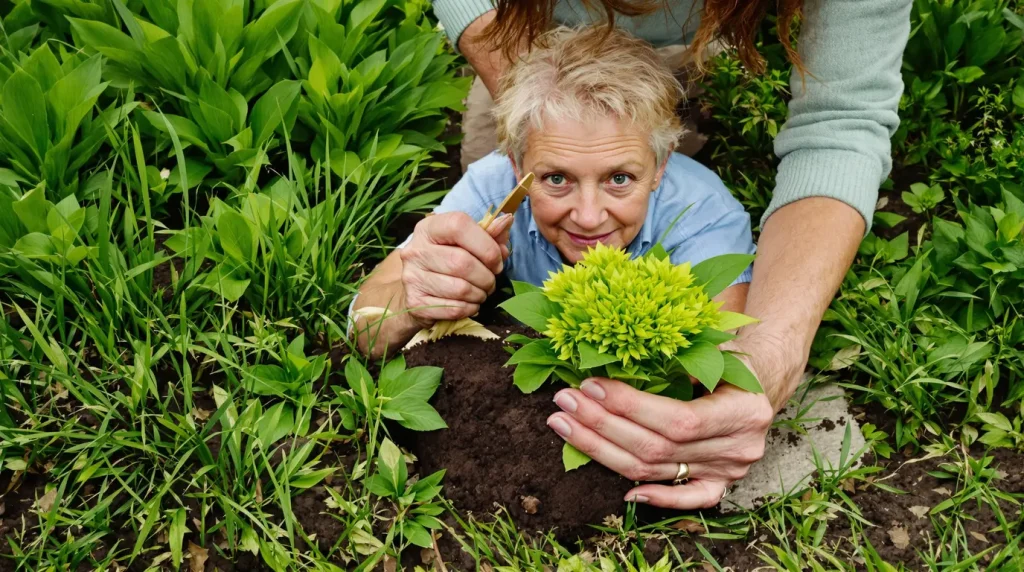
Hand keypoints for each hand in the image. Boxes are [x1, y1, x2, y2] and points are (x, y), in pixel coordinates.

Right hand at [399, 211, 512, 327]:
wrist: (419, 291)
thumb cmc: (448, 261)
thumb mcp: (467, 242)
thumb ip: (488, 233)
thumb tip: (506, 221)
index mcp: (429, 228)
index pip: (459, 226)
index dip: (486, 245)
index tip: (497, 261)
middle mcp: (416, 250)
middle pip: (462, 262)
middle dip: (486, 276)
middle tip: (491, 282)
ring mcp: (412, 277)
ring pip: (460, 289)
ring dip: (480, 294)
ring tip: (481, 293)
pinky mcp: (415, 303)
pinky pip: (454, 308)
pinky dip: (470, 308)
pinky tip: (470, 304)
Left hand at [545, 330, 805, 508]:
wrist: (760, 384)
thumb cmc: (731, 358)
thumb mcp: (716, 346)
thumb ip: (681, 356)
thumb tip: (623, 359)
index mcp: (744, 412)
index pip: (677, 420)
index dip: (629, 406)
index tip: (589, 386)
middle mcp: (739, 448)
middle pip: (657, 448)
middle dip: (602, 425)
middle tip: (565, 403)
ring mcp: (729, 472)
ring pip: (655, 471)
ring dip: (603, 451)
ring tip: (566, 426)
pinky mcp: (720, 485)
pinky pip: (687, 500)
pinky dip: (655, 499)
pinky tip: (622, 491)